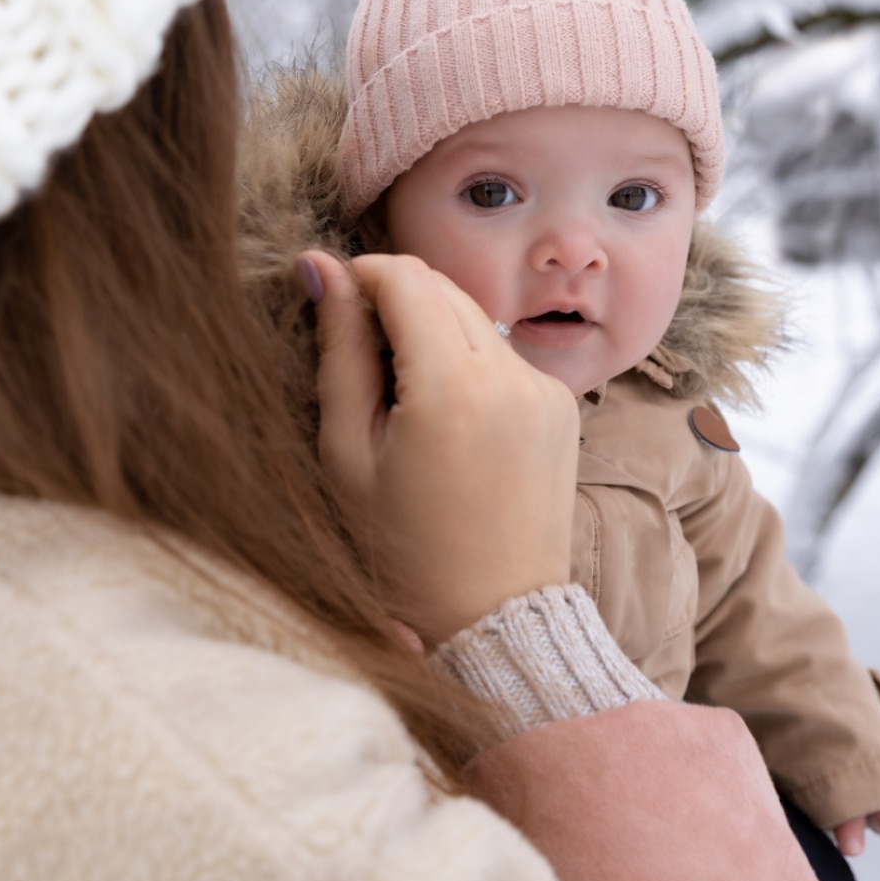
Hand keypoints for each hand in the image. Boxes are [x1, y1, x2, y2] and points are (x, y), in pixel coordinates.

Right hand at [301, 250, 578, 644]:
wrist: (494, 614)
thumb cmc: (403, 546)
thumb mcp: (349, 451)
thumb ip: (338, 350)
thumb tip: (318, 266)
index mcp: (453, 387)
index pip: (404, 278)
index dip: (360, 276)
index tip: (334, 303)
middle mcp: (510, 375)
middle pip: (441, 287)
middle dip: (393, 299)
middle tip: (359, 354)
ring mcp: (544, 388)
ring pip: (473, 314)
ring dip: (430, 327)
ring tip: (402, 393)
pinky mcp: (561, 404)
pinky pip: (501, 352)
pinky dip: (466, 359)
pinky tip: (445, 414)